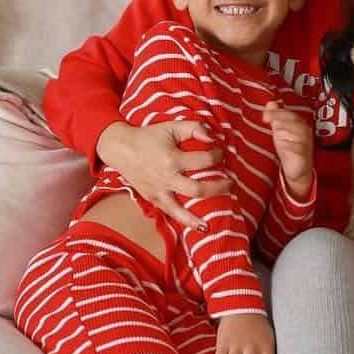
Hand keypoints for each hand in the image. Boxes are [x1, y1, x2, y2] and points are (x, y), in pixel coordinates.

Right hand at [95, 119, 232, 227]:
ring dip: (201, 215)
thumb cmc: (149, 136)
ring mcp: (158, 191)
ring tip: (219, 217)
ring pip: (182, 210)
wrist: (121, 149)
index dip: (217, 155)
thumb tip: (213, 138)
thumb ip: (194, 128)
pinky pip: (171, 213)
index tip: (221, 153)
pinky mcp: (153, 199)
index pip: (204, 160)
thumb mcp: (172, 126)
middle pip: (198, 189)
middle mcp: (166, 178)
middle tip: (232, 184)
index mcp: (172, 158)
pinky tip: (200, 226)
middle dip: (219, 188)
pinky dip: (185, 221)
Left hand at [263, 102, 313, 199]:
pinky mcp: (304, 156)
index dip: (278, 112)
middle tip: (267, 119)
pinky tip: (282, 145)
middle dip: (280, 118)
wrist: (296, 168)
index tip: (265, 114)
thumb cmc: (289, 148)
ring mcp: (305, 144)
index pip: (290, 114)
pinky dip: (290, 146)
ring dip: (285, 129)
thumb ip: (276, 117)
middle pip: (295, 121)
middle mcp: (304, 132)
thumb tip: (271, 103)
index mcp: (299, 124)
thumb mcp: (280, 130)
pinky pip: (299, 149)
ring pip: (299, 132)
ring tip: (275, 131)